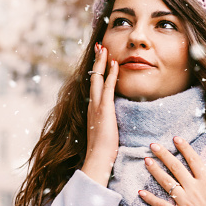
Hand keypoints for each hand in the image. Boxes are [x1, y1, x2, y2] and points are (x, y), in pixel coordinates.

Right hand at [81, 43, 119, 186]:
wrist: (97, 159)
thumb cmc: (102, 149)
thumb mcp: (104, 131)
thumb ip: (106, 121)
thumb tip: (110, 119)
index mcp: (92, 109)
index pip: (94, 85)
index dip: (97, 71)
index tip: (100, 59)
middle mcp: (91, 104)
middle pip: (93, 77)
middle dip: (96, 60)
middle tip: (99, 46)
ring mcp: (96, 105)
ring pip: (97, 78)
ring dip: (101, 62)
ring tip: (104, 48)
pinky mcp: (104, 108)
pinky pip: (108, 86)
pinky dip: (111, 74)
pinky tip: (114, 63)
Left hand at [139, 137, 205, 205]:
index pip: (193, 160)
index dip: (184, 147)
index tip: (176, 138)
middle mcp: (194, 189)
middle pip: (176, 167)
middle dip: (163, 155)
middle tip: (153, 145)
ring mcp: (186, 202)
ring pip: (167, 183)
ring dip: (155, 170)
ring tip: (146, 160)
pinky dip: (151, 199)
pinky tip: (141, 192)